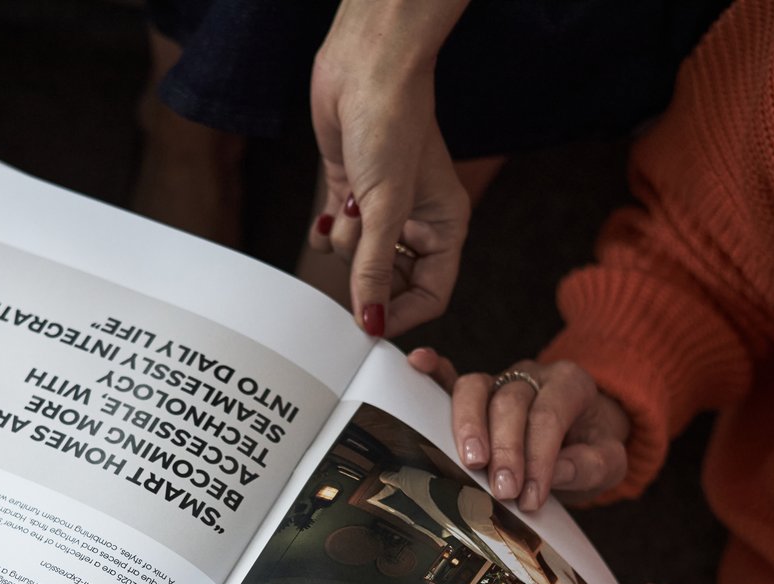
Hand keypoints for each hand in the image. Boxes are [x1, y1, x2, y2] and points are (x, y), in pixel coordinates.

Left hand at [309, 1, 470, 336]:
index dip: (401, 312)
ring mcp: (383, 208)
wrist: (365, 69)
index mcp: (444, 227)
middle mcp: (418, 221)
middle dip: (369, 277)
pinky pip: (339, 235)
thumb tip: (370, 320)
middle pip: (393, 281)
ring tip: (352, 210)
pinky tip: (329, 219)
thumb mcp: (384, 209)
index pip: (431, 293)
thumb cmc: (391, 126)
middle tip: (354, 267)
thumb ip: (374, 270)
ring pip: (360, 258)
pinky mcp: (353, 193)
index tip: (370, 323)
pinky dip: (329, 233)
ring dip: (348, 243)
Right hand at [406, 348, 630, 511]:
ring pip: (477, 388)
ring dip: (469, 425)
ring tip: (470, 462)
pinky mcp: (477, 393)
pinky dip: (433, 370)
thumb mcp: (609, 460)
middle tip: (503, 490)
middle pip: (510, 402)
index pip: (549, 415)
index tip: (531, 498)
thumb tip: (555, 472)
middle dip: (505, 449)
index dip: (538, 457)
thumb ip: (591, 464)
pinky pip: (451, 375)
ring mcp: (501, 380)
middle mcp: (532, 376)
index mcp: (570, 384)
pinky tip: (417, 364)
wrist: (585, 433)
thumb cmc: (592, 446)